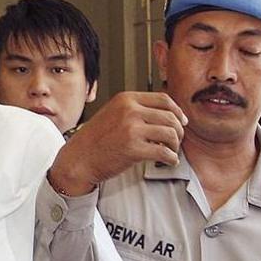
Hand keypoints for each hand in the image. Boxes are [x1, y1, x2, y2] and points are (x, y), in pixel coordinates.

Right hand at [47, 92, 185, 194]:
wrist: (78, 159)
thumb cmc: (95, 140)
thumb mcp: (113, 114)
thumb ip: (134, 110)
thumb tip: (166, 115)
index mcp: (125, 99)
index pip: (163, 99)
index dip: (177, 111)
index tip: (182, 122)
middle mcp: (129, 111)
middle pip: (170, 117)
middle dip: (179, 131)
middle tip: (177, 141)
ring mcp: (131, 129)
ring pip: (170, 133)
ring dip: (176, 145)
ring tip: (171, 151)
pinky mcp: (133, 149)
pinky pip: (164, 152)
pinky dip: (171, 158)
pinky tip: (168, 161)